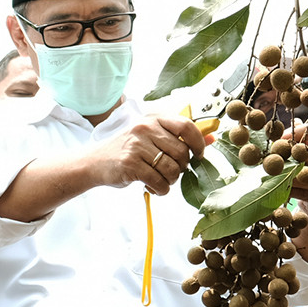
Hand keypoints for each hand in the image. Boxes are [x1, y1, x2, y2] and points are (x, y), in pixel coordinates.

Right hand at [91, 114, 205, 194]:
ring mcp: (136, 145)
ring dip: (171, 180)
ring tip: (162, 179)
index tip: (199, 155)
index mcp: (154, 118)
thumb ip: (181, 137)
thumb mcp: (154, 137)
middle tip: (172, 171)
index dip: (198, 143)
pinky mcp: (129, 163)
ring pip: (172, 168)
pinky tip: (154, 186)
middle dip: (182, 167)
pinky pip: (158, 181)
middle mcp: (145, 128)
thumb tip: (212, 138)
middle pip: (182, 152)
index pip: (187, 126)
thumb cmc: (129, 149)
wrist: (95, 162)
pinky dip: (161, 188)